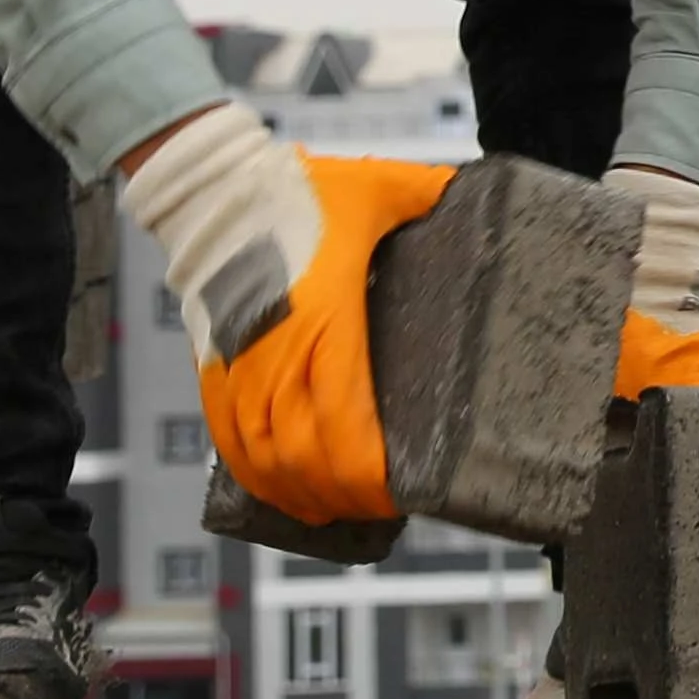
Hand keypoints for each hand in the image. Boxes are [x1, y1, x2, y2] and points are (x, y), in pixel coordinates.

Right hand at [127, 104, 453, 526]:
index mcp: (326, 320)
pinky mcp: (212, 368)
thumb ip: (437, 195)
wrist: (214, 189)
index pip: (343, 424)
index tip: (397, 492)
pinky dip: (253, 475)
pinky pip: (226, 439)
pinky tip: (279, 492)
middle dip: (342, 496)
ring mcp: (239, 367)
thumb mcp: (385, 187)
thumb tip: (485, 197)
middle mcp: (277, 354)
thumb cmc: (301, 188)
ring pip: (262, 458)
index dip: (368, 474)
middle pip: (302, 457)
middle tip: (381, 508)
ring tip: (336, 511)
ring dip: (297, 494)